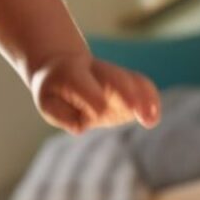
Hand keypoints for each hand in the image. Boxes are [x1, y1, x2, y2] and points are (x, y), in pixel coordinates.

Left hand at [30, 51, 160, 134]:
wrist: (67, 71)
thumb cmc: (55, 92)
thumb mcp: (47, 103)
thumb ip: (61, 115)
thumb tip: (79, 128)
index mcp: (72, 72)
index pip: (83, 84)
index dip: (92, 97)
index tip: (99, 112)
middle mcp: (99, 71)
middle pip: (115, 78)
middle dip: (126, 93)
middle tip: (134, 109)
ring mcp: (116, 79)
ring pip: (135, 82)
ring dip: (145, 99)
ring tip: (149, 119)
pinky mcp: (130, 89)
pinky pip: (146, 90)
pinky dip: (151, 102)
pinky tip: (152, 119)